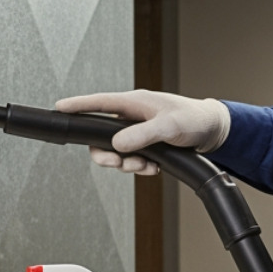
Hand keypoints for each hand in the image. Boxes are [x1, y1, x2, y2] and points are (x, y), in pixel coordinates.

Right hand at [54, 90, 230, 175]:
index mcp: (134, 103)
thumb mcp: (169, 127)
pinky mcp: (144, 142)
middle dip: (107, 154)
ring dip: (126, 163)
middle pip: (101, 135)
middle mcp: (132, 116)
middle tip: (119, 164)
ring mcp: (137, 130)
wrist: (213, 130)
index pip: (99, 103)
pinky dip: (138, 167)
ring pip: (115, 151)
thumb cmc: (194, 119)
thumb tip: (117, 144)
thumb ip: (142, 135)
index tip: (59, 108)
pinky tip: (153, 168)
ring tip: (144, 167)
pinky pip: (130, 158)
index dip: (78, 105)